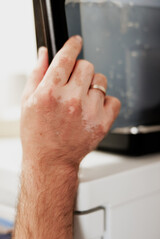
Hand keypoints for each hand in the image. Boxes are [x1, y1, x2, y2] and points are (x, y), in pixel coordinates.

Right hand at [21, 35, 120, 168]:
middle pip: (86, 66)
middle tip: (73, 84)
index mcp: (50, 92)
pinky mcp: (102, 123)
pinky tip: (93, 109)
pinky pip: (113, 99)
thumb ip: (37, 74)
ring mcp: (89, 111)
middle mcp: (71, 100)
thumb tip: (44, 53)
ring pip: (101, 80)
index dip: (72, 45)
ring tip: (81, 100)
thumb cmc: (37, 134)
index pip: (66, 57)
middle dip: (79, 71)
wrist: (51, 160)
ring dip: (92, 86)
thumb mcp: (28, 102)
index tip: (76, 42)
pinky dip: (105, 101)